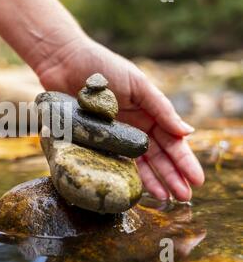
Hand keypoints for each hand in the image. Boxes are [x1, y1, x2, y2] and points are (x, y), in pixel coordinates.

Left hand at [35, 37, 203, 201]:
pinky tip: (133, 188)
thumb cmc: (103, 66)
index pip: (171, 141)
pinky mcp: (93, 140)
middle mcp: (133, 127)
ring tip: (164, 199)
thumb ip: (161, 108)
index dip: (183, 160)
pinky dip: (123, 174)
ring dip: (152, 180)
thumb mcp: (138, 84)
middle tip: (184, 197)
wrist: (65, 63)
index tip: (196, 179)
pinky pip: (110, 161)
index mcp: (148, 113)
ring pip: (137, 162)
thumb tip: (188, 132)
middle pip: (157, 156)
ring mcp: (113, 135)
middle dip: (172, 176)